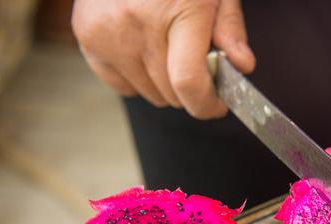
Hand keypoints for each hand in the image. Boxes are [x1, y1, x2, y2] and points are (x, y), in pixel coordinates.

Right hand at [72, 0, 254, 117]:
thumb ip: (230, 29)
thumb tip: (242, 66)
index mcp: (179, 9)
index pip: (189, 81)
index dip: (207, 104)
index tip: (216, 105)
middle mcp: (138, 23)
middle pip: (171, 94)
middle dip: (190, 88)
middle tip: (195, 62)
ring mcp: (108, 33)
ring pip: (150, 94)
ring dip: (165, 84)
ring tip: (167, 46)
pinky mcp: (88, 38)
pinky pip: (123, 86)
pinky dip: (138, 77)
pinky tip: (143, 48)